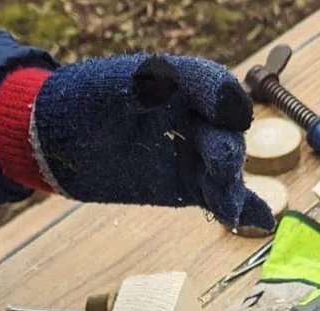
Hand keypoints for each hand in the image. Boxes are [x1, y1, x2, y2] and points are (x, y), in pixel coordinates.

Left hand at [30, 54, 274, 231]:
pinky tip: (261, 219)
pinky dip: (239, 206)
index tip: (237, 118)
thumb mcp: (127, 83)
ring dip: (232, 187)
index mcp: (183, 83)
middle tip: (222, 168)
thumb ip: (171, 84)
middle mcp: (195, 118)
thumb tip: (226, 102)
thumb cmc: (89, 99)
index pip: (218, 90)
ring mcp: (191, 154)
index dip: (229, 104)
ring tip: (232, 207)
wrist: (58, 140)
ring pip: (223, 171)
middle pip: (224, 135)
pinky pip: (215, 196)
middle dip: (226, 153)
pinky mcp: (184, 186)